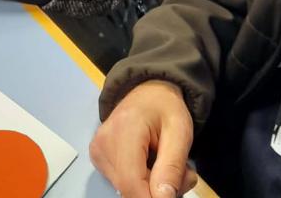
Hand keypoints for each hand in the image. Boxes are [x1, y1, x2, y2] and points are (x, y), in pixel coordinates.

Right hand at [90, 81, 195, 197]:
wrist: (147, 92)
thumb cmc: (166, 107)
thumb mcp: (180, 132)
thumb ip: (173, 166)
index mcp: (123, 131)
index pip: (131, 182)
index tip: (174, 194)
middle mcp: (103, 143)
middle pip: (129, 188)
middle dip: (158, 191)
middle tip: (183, 175)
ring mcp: (97, 151)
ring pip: (126, 188)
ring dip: (151, 188)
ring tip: (166, 165)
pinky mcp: (98, 158)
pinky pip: (121, 182)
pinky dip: (141, 182)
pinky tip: (151, 165)